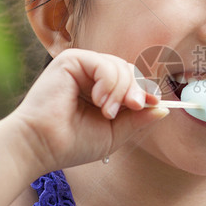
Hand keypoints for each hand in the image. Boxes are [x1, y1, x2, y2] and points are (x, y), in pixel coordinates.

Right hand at [6, 48, 166, 177]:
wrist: (41, 146)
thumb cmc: (72, 143)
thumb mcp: (114, 132)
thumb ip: (137, 119)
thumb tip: (164, 109)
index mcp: (98, 90)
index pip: (130, 81)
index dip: (145, 91)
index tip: (153, 104)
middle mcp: (89, 75)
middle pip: (128, 71)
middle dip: (136, 90)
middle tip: (134, 107)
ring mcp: (80, 66)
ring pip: (120, 67)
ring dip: (121, 91)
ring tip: (107, 112)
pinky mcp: (70, 60)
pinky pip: (104, 63)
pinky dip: (109, 82)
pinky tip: (98, 100)